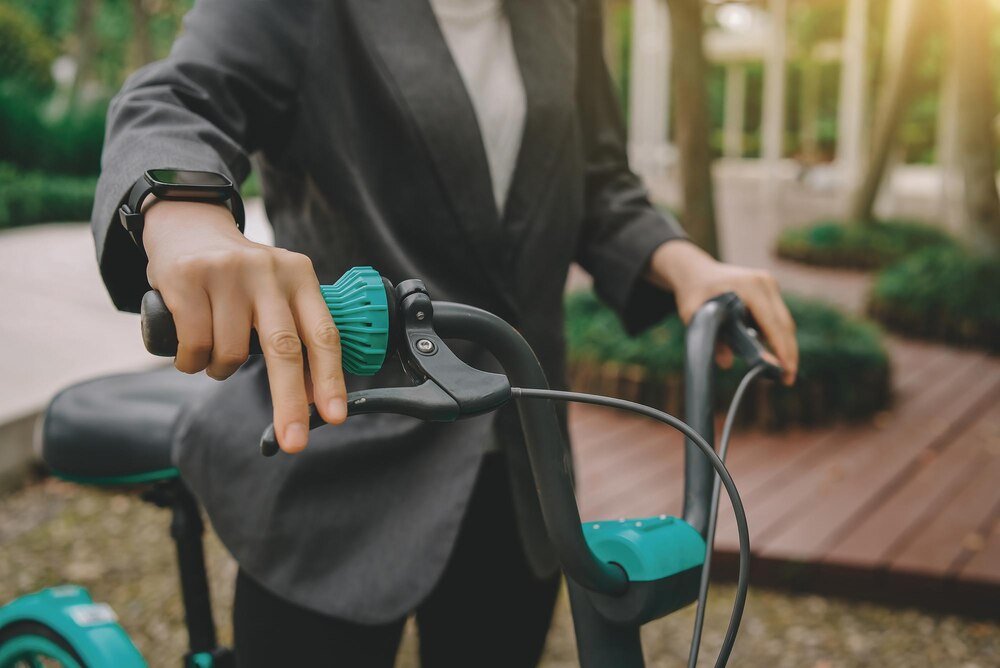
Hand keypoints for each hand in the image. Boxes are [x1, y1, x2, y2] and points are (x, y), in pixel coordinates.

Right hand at [142, 199, 347, 452]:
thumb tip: (315, 396)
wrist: (186, 224)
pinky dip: (192, 362)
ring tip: (214, 353)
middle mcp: (268, 271)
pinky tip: (191, 350)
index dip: (331, 378)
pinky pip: (195, 346)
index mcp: (300, 276)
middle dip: (290, 402)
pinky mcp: (188, 278)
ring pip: (231, 353)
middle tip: (294, 442)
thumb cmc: (238, 275)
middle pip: (284, 349)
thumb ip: (295, 332)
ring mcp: (227, 273)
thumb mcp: (276, 290)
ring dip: (221, 370)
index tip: (335, 416)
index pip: (322, 333)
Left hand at [647, 241, 797, 384]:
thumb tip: (726, 363)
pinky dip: (776, 336)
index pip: (773, 323)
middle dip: (788, 353)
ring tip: (780, 372)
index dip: (781, 349)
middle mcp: (764, 283)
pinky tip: (771, 354)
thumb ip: (710, 338)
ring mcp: (769, 284)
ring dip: (784, 346)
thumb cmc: (693, 291)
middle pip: (785, 324)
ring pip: (784, 322)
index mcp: (750, 286)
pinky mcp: (769, 289)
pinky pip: (777, 317)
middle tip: (787, 380)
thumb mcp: (693, 315)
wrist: (693, 270)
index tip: (787, 370)